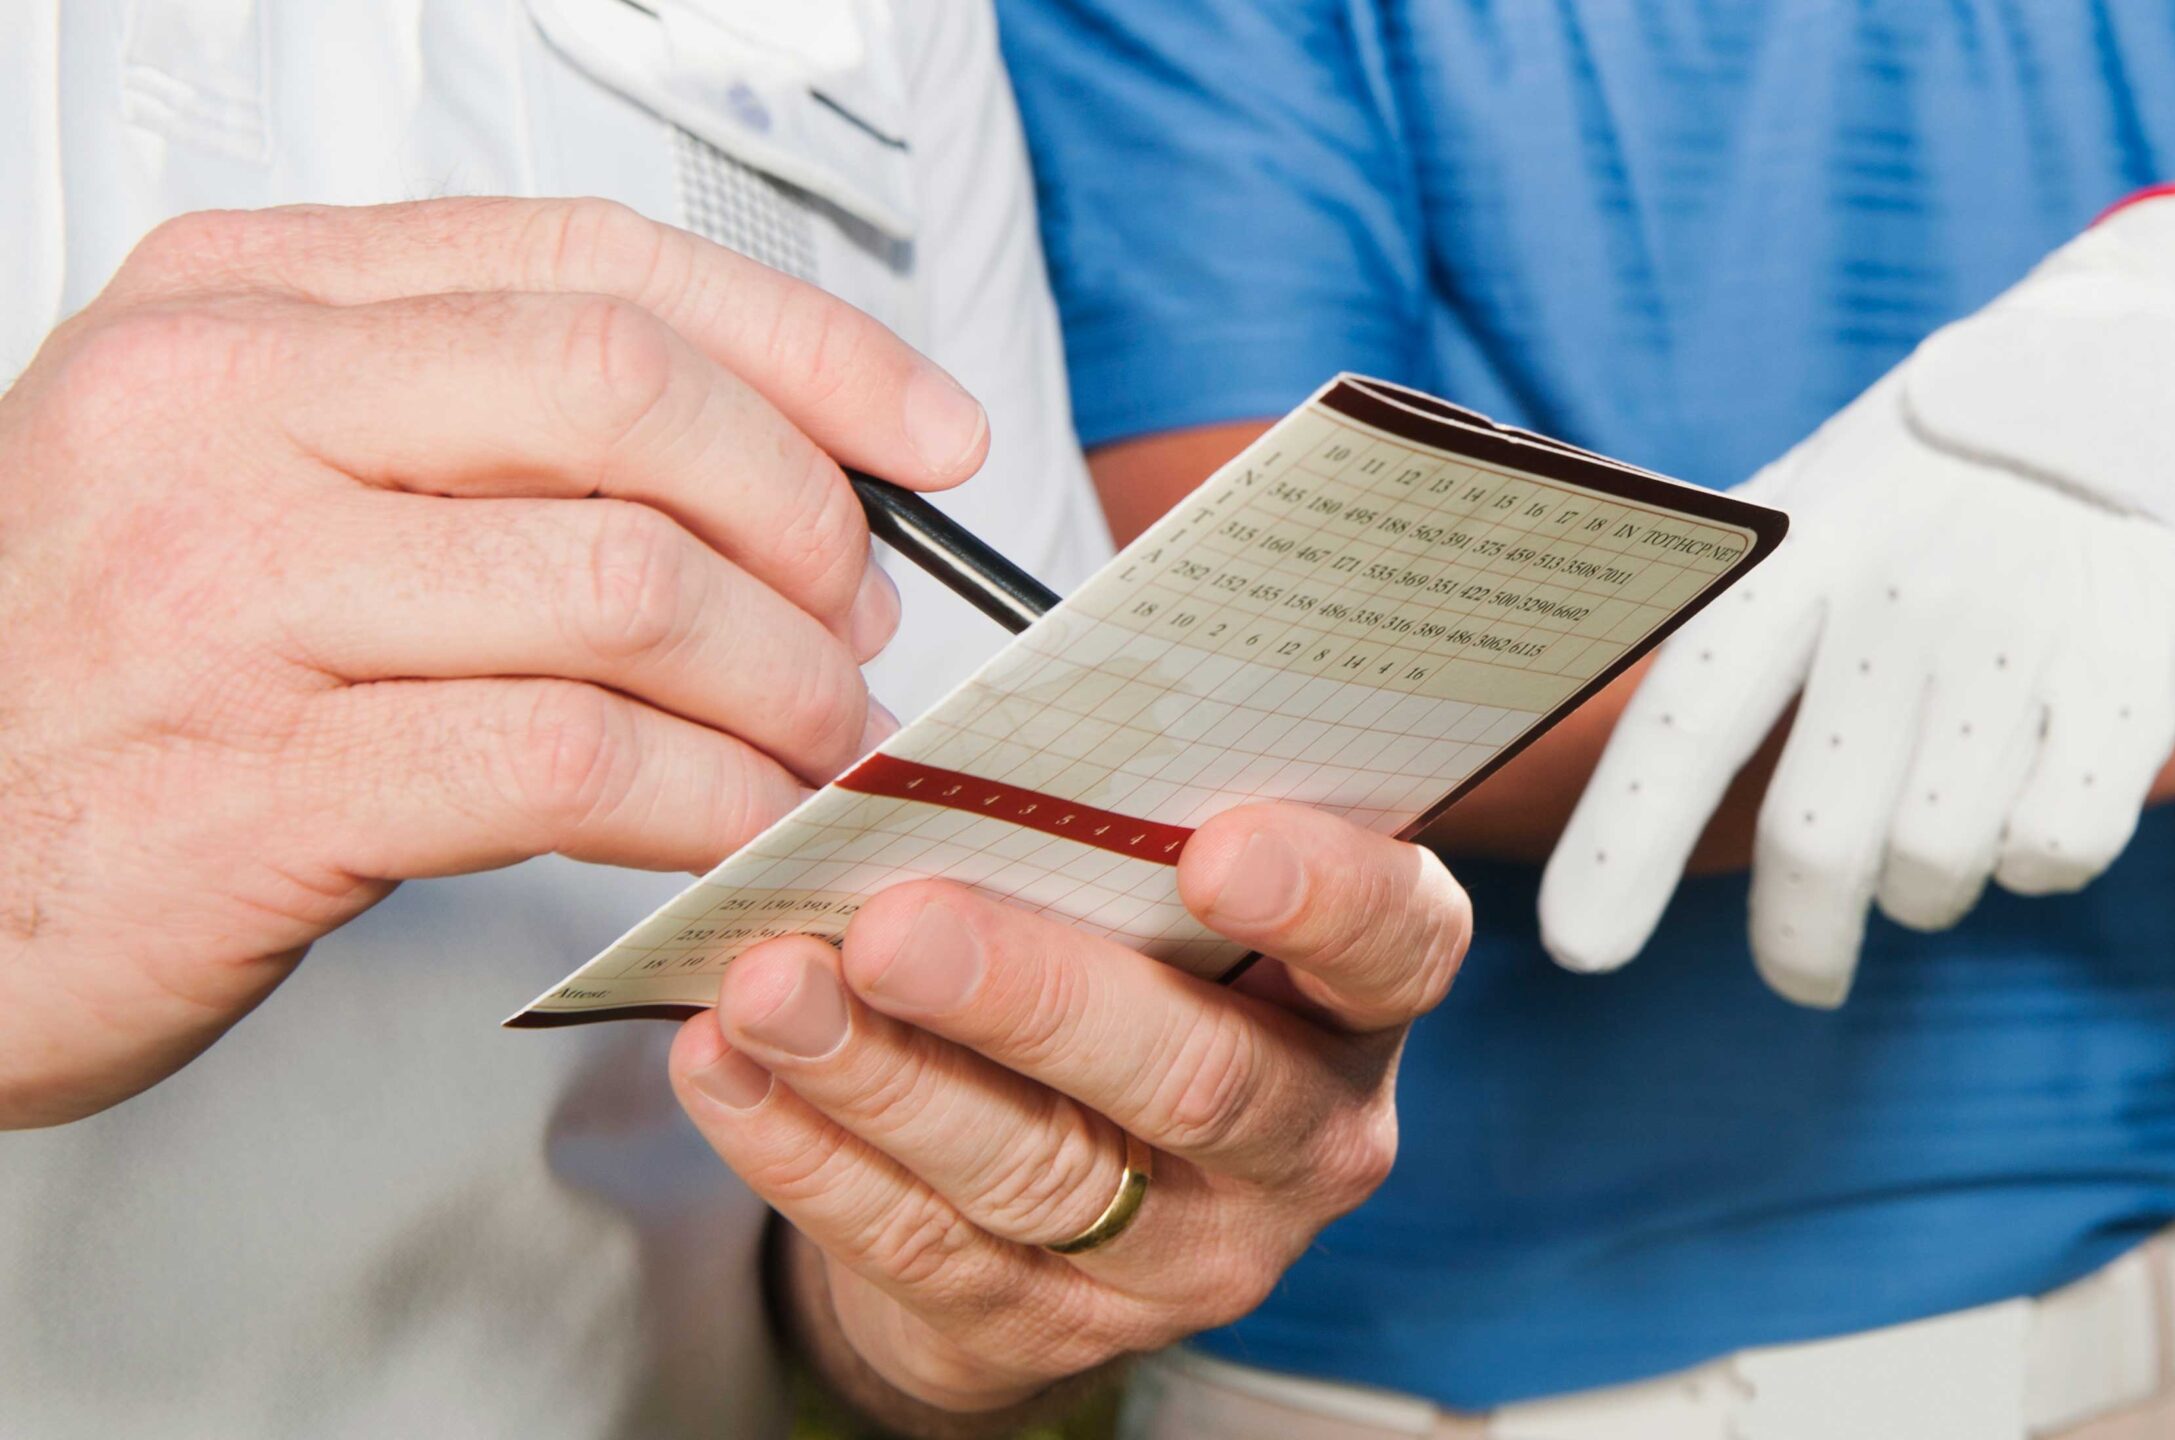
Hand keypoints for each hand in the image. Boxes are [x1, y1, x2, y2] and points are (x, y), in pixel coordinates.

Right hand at [0, 199, 988, 1127]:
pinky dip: (707, 800)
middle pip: (633, 394)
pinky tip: (736, 829)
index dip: (807, 348)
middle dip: (804, 517)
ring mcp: (232, 591)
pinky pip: (575, 762)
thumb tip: (764, 460)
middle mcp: (223, 410)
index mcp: (241, 304)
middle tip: (852, 623)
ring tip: (811, 742)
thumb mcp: (244, 478)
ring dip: (779, 682)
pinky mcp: (261, 784)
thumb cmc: (94, 679)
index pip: (596, 263)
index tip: (926, 433)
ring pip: (630, 584)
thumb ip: (465, 432)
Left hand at [668, 803, 1469, 1417]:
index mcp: (1354, 999)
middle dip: (1034, 997)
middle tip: (898, 927)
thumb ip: (1124, 826)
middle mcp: (1300, 1140)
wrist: (1072, 1195)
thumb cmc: (1127, 966)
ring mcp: (1185, 1255)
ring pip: (1034, 1173)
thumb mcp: (1163, 894)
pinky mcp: (1049, 1328)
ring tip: (773, 985)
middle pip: (1194, 1080)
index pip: (1396, 946)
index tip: (1218, 847)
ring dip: (883, 1074)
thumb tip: (984, 725)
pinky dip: (806, 1151)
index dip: (1324, 900)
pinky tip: (732, 1067)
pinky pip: (916, 1245)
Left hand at [1539, 182, 2174, 1005]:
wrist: (2139, 366)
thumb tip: (1586, 720)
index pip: (1687, 716)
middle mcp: (1901, 594)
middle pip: (1818, 839)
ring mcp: (2021, 632)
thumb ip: (1724, 614)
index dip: (1623, 840)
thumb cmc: (1933, 474)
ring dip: (1925, 891)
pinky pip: (2054, 850)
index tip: (1580, 950)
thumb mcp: (1809, 498)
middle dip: (1798, 942)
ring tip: (1933, 832)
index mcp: (1798, 551)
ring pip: (1936, 866)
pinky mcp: (2132, 672)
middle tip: (1802, 970)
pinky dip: (2033, 861)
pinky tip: (2027, 799)